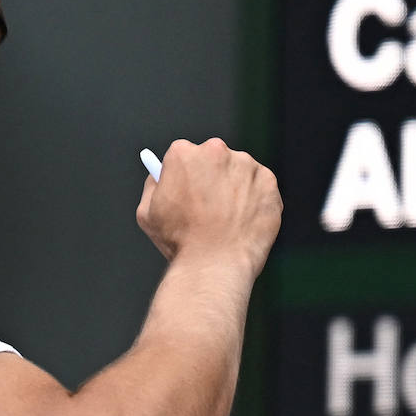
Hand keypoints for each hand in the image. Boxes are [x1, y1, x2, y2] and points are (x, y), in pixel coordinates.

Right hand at [136, 138, 282, 277]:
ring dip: (235, 188)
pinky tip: (244, 222)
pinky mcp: (268, 181)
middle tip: (210, 207)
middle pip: (213, 159)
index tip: (189, 190)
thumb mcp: (147, 213)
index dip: (185, 176)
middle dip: (211, 178)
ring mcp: (245, 165)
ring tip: (227, 220)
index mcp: (183, 154)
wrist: (214, 265)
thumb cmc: (179, 242)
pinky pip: (260, 187)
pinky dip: (255, 201)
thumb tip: (159, 175)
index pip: (184, 155)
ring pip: (239, 172)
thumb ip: (153, 186)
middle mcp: (216, 151)